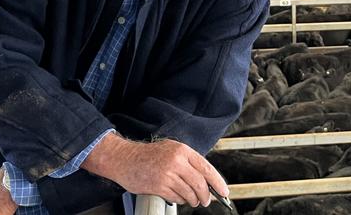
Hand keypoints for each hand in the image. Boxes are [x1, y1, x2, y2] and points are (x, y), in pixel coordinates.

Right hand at [82, 133, 226, 207]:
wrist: (126, 159)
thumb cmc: (149, 155)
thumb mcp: (172, 149)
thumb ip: (189, 161)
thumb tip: (206, 178)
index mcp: (182, 150)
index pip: (206, 168)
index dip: (218, 182)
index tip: (224, 191)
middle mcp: (176, 161)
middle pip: (200, 184)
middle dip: (206, 196)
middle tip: (206, 200)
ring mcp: (167, 174)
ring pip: (190, 193)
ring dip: (194, 200)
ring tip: (193, 200)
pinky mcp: (159, 186)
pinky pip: (177, 198)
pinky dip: (181, 200)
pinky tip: (178, 197)